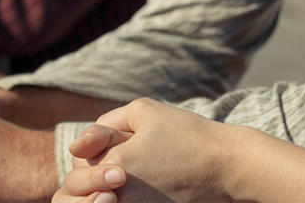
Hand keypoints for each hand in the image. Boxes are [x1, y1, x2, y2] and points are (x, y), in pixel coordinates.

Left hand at [56, 98, 244, 202]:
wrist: (227, 165)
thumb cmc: (188, 134)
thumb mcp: (146, 111)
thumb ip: (106, 122)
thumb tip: (79, 144)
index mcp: (114, 165)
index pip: (77, 167)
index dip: (91, 153)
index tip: (117, 144)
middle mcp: (119, 194)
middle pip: (83, 191)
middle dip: (93, 176)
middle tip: (121, 165)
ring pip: (100, 201)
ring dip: (102, 192)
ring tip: (130, 176)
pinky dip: (127, 198)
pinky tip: (148, 186)